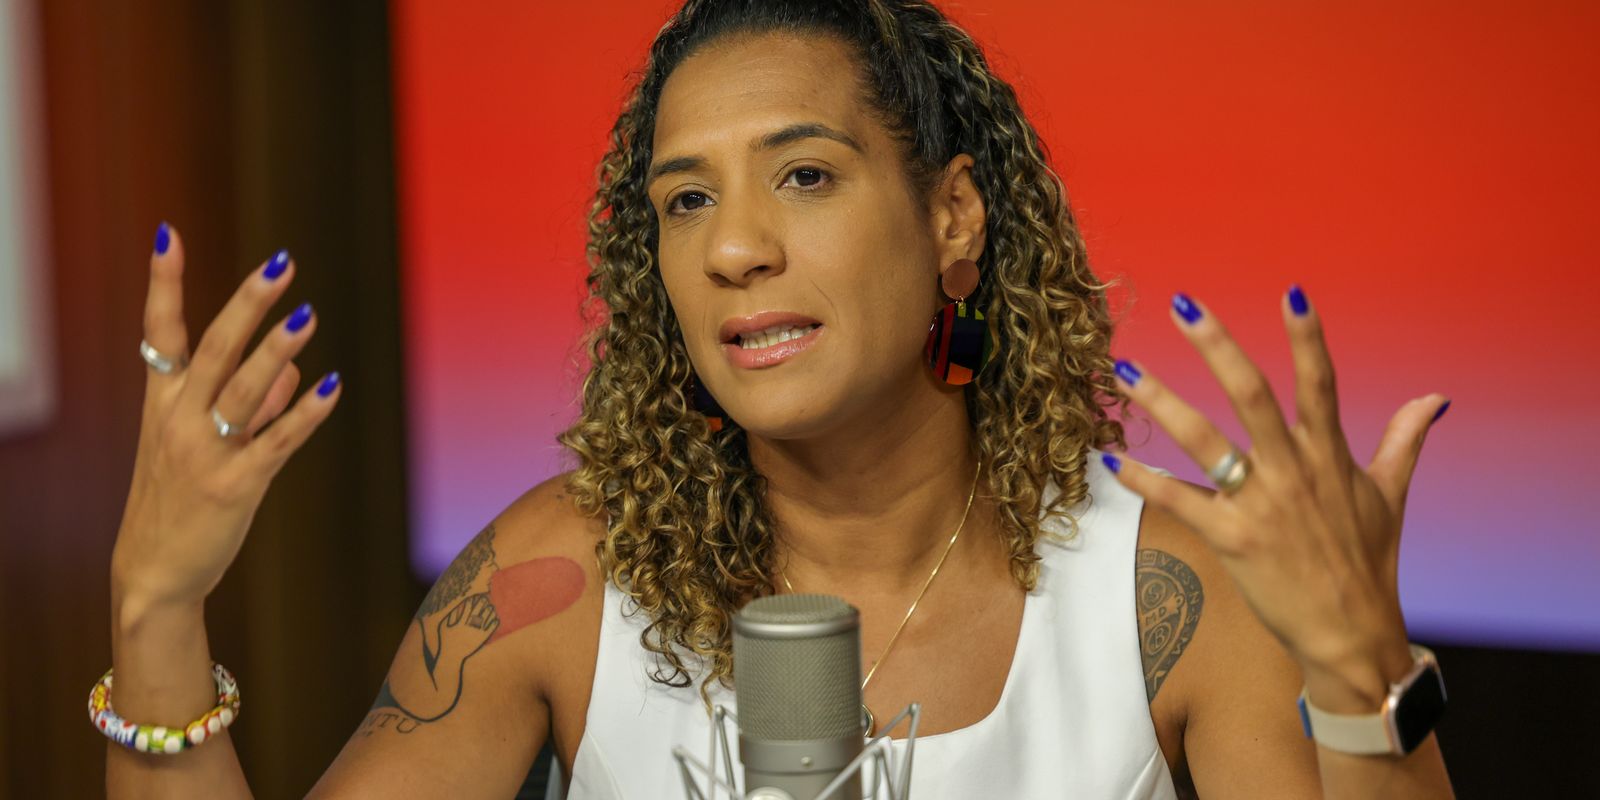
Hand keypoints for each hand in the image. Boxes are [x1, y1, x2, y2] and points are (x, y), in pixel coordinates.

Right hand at [112, 223, 342, 609]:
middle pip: (214, 348)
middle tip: (281, 263)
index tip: (168, 235)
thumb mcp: (200, 443)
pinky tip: (331, 389)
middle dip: (247, 303)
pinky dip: (304, 416)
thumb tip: (293, 369)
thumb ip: (249, 402)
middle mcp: (178, 420)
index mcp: (162, 401)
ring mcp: (205, 452)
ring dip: (278, 352)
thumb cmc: (180, 499)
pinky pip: (276, 443)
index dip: (164, 284)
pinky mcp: (234, 486)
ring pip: (245, 390)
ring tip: (307, 314)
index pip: (160, 331)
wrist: (154, 574)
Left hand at [1101, 286, 1447, 707]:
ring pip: (1205, 441)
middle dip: (1216, 347)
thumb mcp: (1391, 496)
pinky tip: (1113, 460)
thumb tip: (1434, 398)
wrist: (1351, 634)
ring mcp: (1261, 505)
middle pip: (1251, 395)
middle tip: (1184, 305)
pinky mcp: (1232, 540)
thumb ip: (1404, 440)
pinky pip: (1180, 502)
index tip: (1293, 291)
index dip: (1308, 337)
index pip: (1321, 383)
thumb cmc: (1368, 563)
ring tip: (1125, 371)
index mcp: (1330, 455)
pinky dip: (1146, 481)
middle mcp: (1294, 472)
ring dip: (1161, 403)